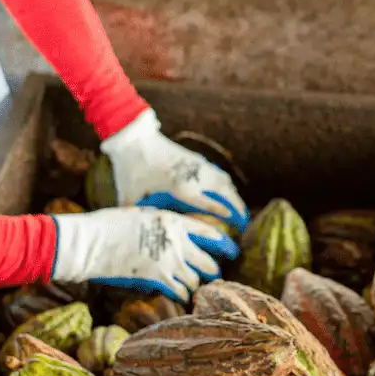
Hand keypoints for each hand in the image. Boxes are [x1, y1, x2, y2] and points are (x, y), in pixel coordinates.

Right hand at [51, 206, 237, 299]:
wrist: (91, 242)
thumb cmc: (109, 225)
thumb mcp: (142, 214)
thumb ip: (162, 224)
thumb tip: (171, 232)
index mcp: (174, 222)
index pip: (211, 235)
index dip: (225, 246)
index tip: (232, 251)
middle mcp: (177, 243)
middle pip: (209, 263)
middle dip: (213, 272)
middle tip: (212, 276)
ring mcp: (169, 263)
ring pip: (196, 281)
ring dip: (195, 286)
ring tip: (193, 289)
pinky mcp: (157, 280)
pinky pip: (180, 293)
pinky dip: (181, 296)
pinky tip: (179, 297)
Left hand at [102, 109, 249, 231]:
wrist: (135, 140)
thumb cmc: (131, 170)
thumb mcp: (130, 197)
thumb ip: (135, 216)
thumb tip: (131, 236)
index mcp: (179, 187)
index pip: (208, 203)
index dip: (223, 213)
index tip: (234, 224)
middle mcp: (192, 176)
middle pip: (224, 191)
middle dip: (237, 207)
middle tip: (244, 223)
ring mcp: (196, 166)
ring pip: (224, 181)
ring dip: (234, 195)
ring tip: (241, 210)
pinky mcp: (194, 159)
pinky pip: (217, 173)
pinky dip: (226, 184)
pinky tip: (228, 191)